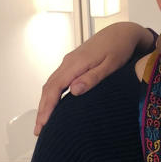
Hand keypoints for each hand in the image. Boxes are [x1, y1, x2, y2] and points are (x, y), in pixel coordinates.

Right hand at [35, 22, 151, 134]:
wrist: (121, 32)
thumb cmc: (119, 47)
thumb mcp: (111, 65)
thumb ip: (93, 77)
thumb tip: (74, 90)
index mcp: (76, 63)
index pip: (55, 87)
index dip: (48, 106)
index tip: (44, 122)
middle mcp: (69, 62)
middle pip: (49, 88)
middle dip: (42, 109)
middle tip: (39, 130)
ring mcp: (69, 63)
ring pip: (51, 85)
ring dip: (45, 103)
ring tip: (43, 122)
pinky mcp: (73, 64)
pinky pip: (57, 81)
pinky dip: (51, 95)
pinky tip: (53, 105)